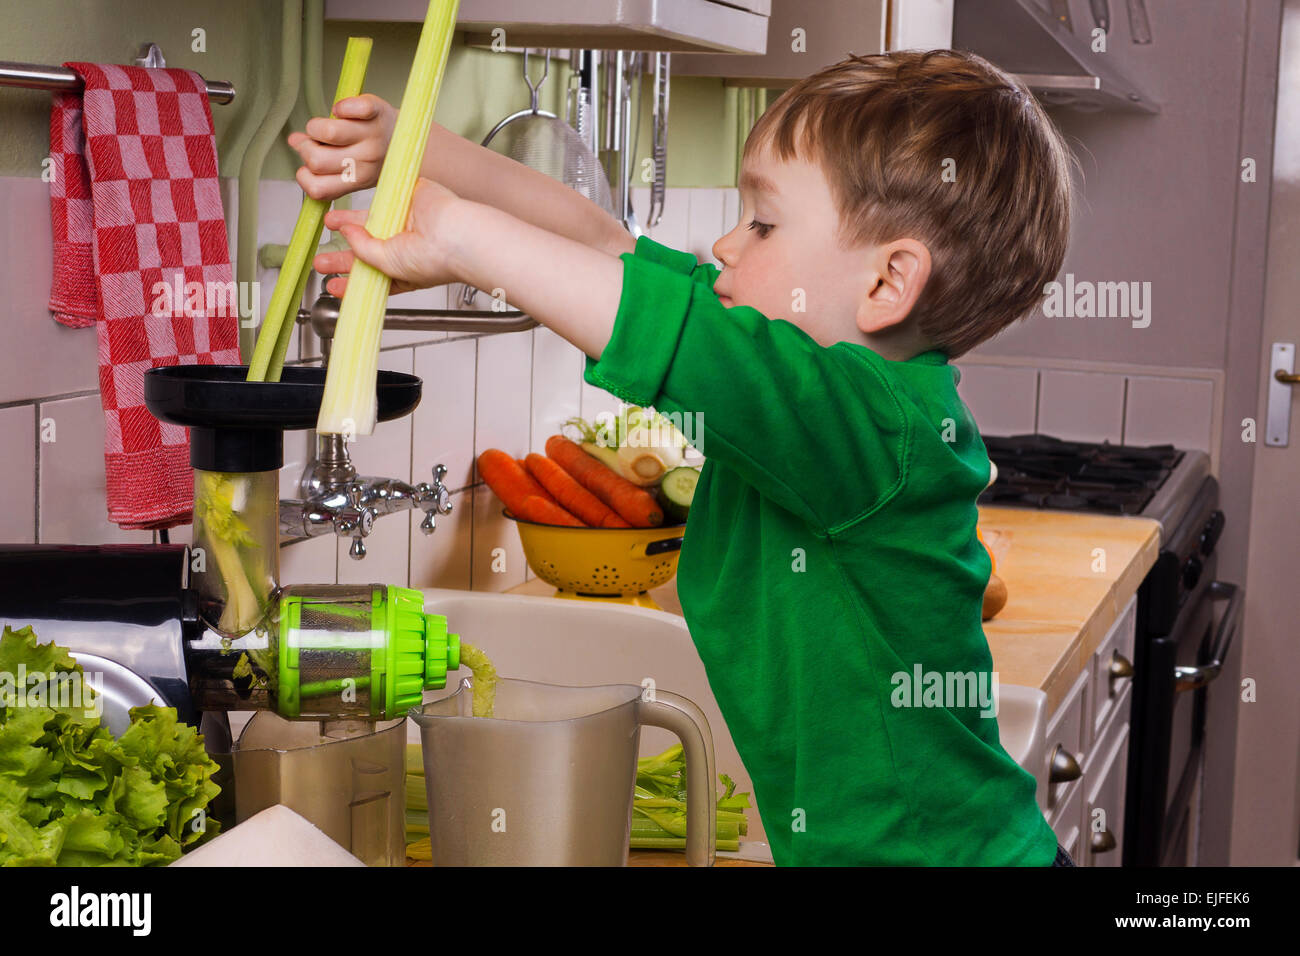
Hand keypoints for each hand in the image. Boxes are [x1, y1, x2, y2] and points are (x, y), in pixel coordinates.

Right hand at [287, 94, 396, 200]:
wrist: (409, 139)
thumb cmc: (374, 153)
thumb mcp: (351, 167)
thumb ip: (322, 162)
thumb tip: (294, 141)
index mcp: (357, 179)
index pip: (318, 188)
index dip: (305, 176)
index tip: (310, 167)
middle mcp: (365, 160)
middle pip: (317, 159)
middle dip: (306, 149)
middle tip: (314, 142)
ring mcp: (371, 136)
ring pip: (328, 132)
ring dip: (316, 127)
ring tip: (322, 128)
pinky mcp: (377, 111)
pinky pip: (355, 106)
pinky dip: (343, 106)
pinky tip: (341, 110)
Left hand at [315, 178, 464, 295]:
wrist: (455, 235)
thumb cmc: (434, 260)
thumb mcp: (389, 265)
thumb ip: (364, 251)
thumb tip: (347, 234)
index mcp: (403, 271)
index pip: (371, 277)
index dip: (350, 282)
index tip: (332, 284)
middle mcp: (403, 248)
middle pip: (366, 252)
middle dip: (342, 257)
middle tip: (322, 260)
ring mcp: (404, 224)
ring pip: (370, 225)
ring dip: (348, 226)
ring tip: (328, 225)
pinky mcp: (406, 202)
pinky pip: (380, 201)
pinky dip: (363, 205)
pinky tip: (346, 208)